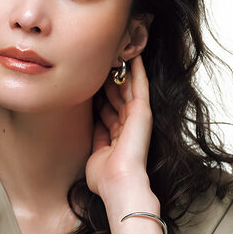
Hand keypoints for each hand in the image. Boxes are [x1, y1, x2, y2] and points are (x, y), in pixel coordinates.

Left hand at [85, 54, 154, 201]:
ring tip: (114, 51)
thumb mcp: (94, 154)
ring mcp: (136, 118)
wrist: (118, 182)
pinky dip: (137, 70)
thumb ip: (95, 137)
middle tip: (100, 60)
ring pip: (127, 88)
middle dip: (108, 80)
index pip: (106, 111)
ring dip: (121, 71)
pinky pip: (140, 85)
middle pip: (116, 97)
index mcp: (116, 137)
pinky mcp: (142, 112)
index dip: (99, 96)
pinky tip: (134, 55)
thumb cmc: (105, 177)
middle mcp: (127, 126)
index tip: (90, 82)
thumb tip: (91, 122)